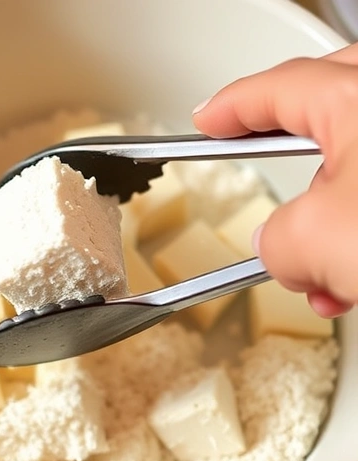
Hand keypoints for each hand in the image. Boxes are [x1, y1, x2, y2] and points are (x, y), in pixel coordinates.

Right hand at [192, 42, 357, 317]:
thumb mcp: (316, 243)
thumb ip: (277, 239)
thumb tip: (282, 245)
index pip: (276, 89)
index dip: (231, 109)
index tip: (211, 119)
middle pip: (333, 111)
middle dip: (302, 166)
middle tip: (281, 196)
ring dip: (341, 222)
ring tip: (328, 278)